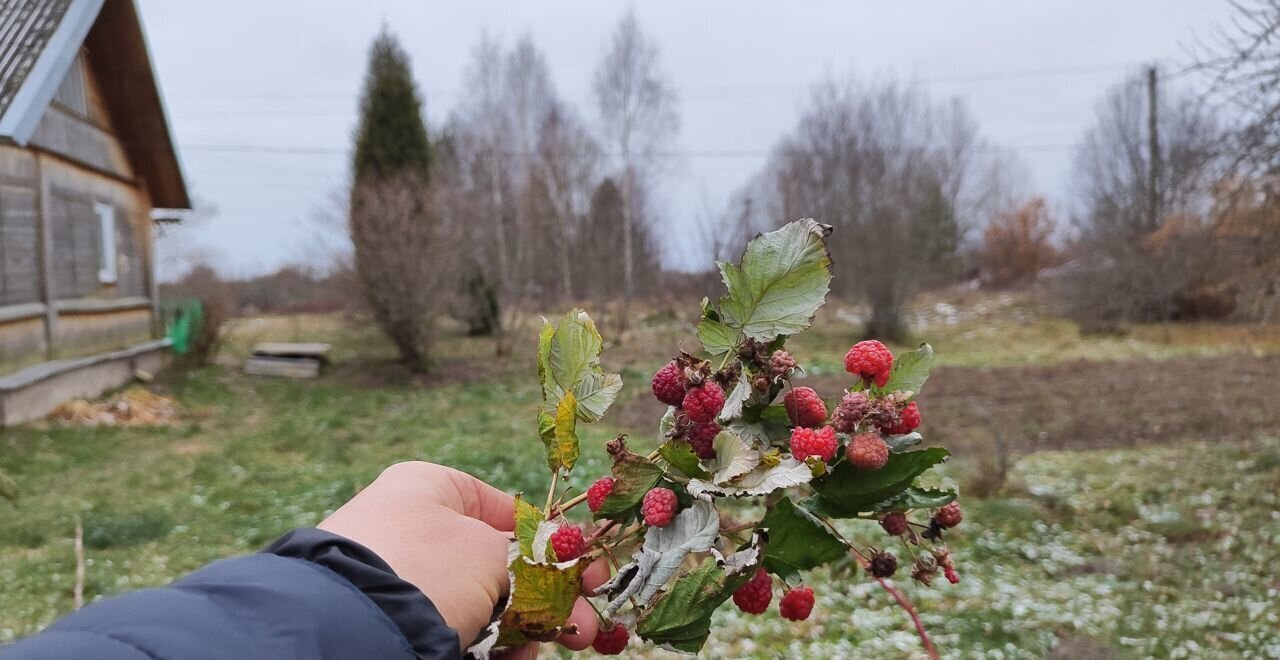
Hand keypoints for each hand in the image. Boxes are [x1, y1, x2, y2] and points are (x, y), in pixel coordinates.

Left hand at [318, 462, 607, 656]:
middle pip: (500, 564)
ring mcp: (403, 579)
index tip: (591, 572)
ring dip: (527, 627)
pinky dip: (492, 644)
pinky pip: (457, 628)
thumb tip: (567, 560)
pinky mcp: (394, 621)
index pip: (506, 509)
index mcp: (431, 488)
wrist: (346, 627)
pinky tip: (516, 657)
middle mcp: (415, 528)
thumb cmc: (425, 568)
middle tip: (586, 628)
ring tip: (554, 647)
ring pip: (483, 603)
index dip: (555, 543)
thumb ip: (535, 558)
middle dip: (549, 597)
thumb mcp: (492, 553)